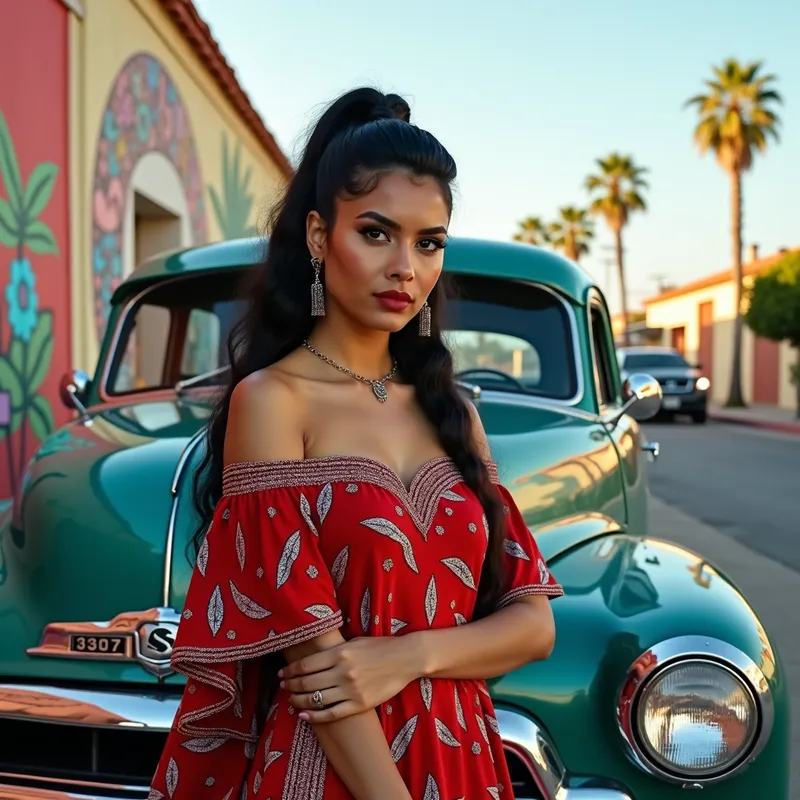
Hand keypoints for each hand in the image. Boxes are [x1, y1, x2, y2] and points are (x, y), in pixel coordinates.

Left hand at [279, 636, 418, 723]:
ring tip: (292, 700)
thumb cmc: (379, 646)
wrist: (405, 659)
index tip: (283, 673)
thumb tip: (312, 658)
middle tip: (284, 687)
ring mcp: (351, 690)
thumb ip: (334, 650)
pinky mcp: (359, 704)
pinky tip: (304, 715)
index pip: (306, 665)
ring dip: (299, 701)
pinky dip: (314, 716)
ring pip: (316, 700)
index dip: (290, 671)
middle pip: (307, 682)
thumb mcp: (354, 641)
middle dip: (291, 686)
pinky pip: (331, 714)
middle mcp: (342, 672)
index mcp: (340, 653)